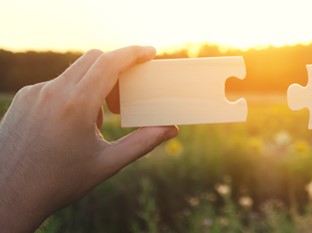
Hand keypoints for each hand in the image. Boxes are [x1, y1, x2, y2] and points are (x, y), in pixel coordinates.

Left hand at [0, 46, 177, 231]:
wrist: (10, 196)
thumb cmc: (60, 183)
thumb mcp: (107, 163)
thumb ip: (143, 142)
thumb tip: (170, 129)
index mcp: (76, 106)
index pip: (110, 63)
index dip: (133, 53)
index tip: (149, 52)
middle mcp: (52, 92)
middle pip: (93, 60)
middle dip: (115, 71)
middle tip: (122, 101)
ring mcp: (34, 94)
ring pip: (74, 73)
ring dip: (93, 86)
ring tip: (94, 123)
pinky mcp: (23, 99)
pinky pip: (56, 85)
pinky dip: (72, 95)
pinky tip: (71, 126)